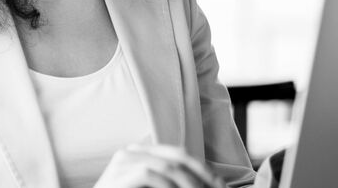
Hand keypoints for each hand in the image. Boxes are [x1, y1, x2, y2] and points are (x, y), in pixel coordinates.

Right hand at [93, 143, 226, 187]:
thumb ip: (168, 182)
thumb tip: (206, 182)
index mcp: (139, 153)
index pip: (178, 153)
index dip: (202, 169)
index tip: (220, 186)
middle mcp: (129, 153)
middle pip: (177, 157)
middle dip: (201, 176)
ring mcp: (122, 162)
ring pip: (168, 167)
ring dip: (190, 184)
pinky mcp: (118, 175)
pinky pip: (151, 175)